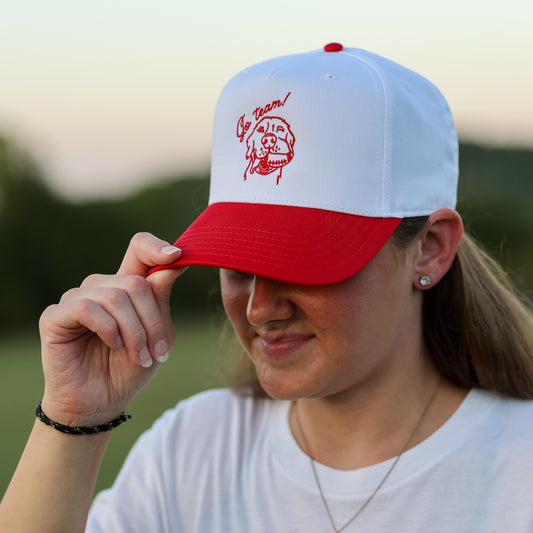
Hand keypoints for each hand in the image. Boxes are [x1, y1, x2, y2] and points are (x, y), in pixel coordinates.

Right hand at [39, 233, 185, 425]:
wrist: (102, 403)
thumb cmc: (130, 367)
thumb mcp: (158, 333)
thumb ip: (161, 298)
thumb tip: (175, 260)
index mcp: (126, 285)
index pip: (138, 248)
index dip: (156, 247)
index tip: (177, 256)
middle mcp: (100, 286)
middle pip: (135, 282)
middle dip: (153, 321)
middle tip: (159, 352)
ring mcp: (76, 299)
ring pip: (115, 297)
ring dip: (135, 332)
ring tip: (141, 357)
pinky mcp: (55, 316)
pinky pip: (86, 308)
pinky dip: (108, 329)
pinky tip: (114, 346)